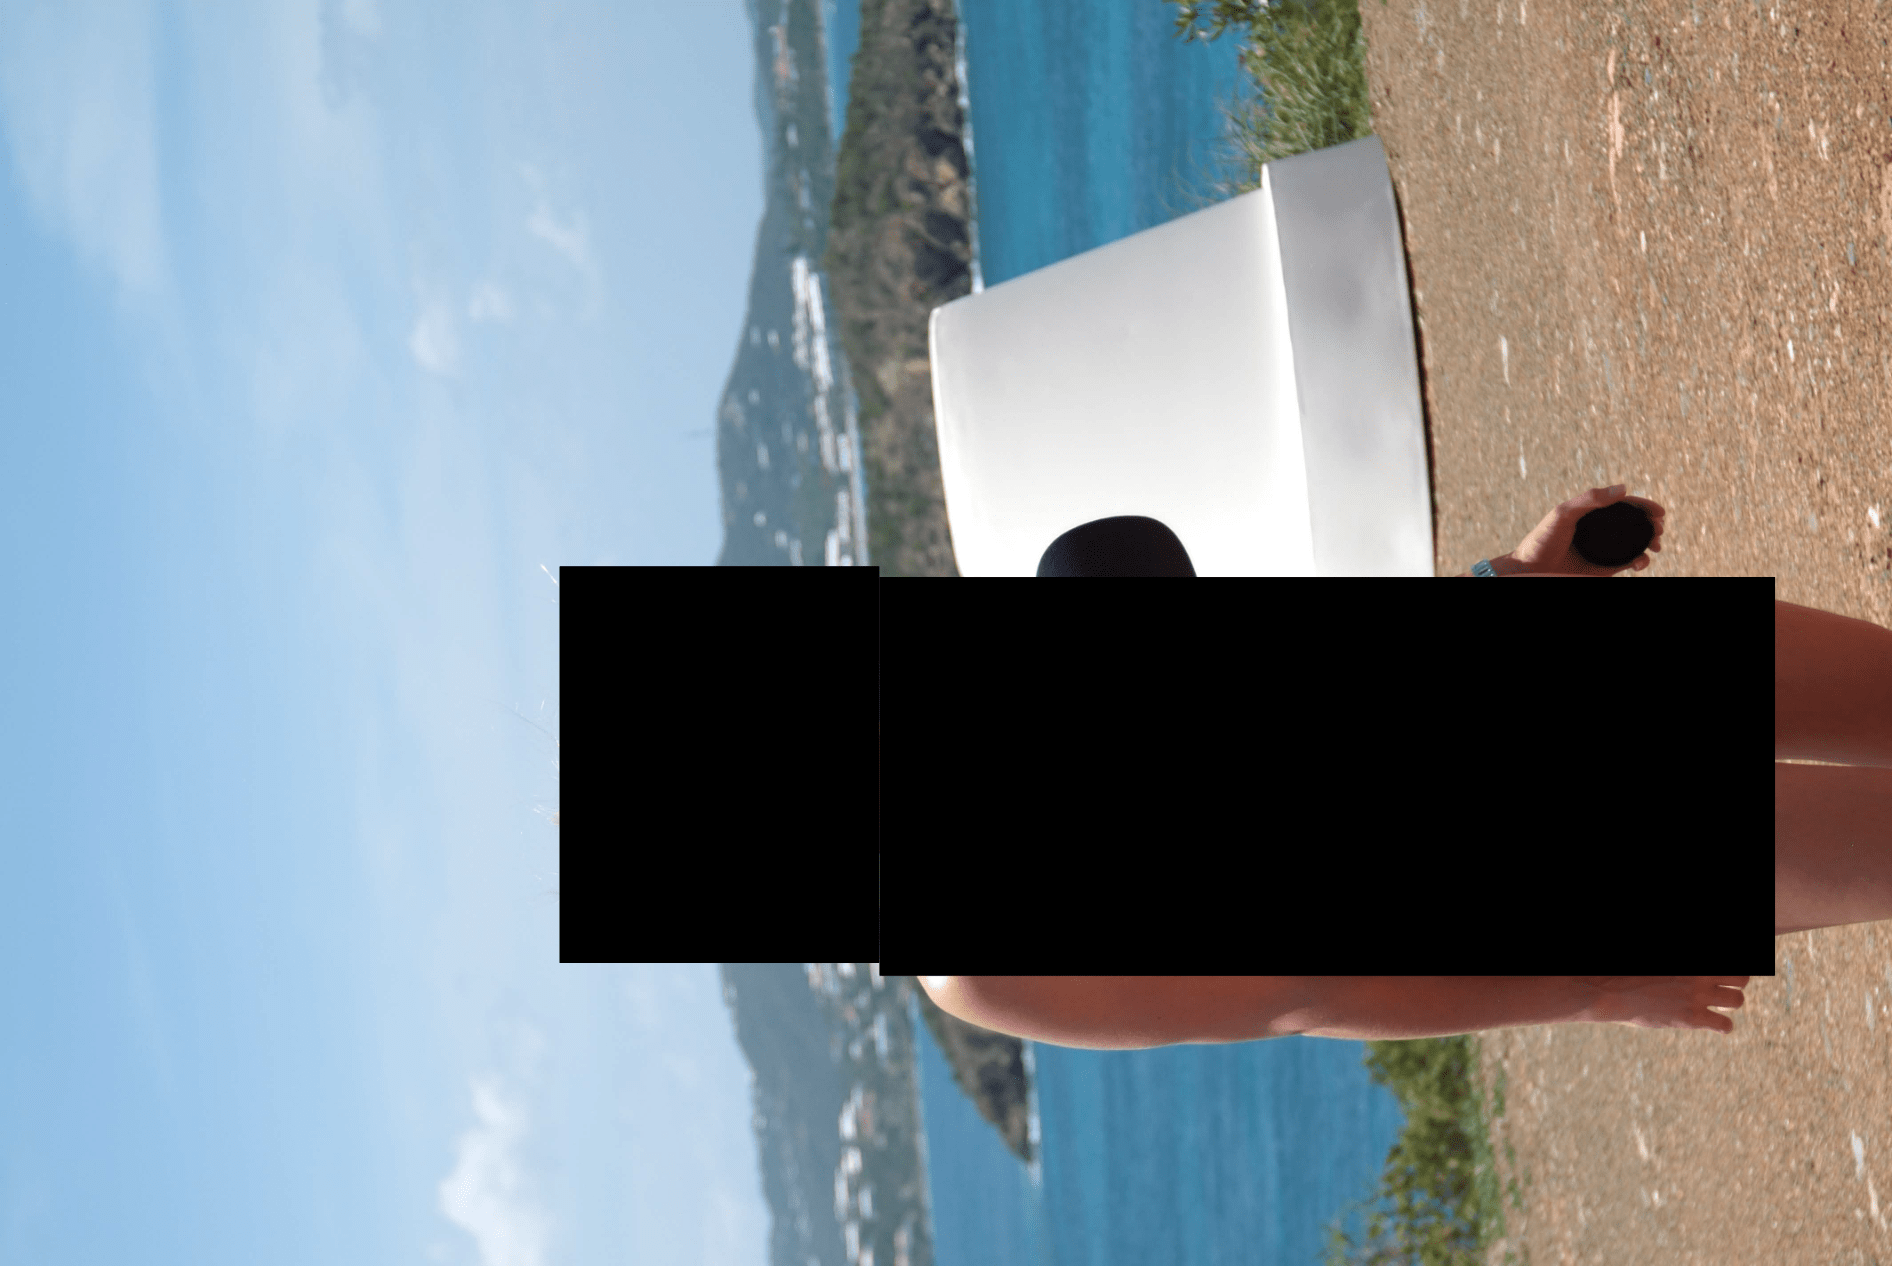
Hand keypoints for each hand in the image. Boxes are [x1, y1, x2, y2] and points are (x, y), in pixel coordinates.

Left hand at [1499, 485, 1666, 575]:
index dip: (1644, 506)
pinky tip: (1641, 562)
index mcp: (1593, 513)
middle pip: (1635, 523)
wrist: (1531, 569)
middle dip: (1652, 525)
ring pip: (1637, 543)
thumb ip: (1590, 500)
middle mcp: (1601, 530)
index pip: (1624, 505)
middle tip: (1658, 530)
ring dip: (1651, 542)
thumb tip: (1624, 488)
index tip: (1660, 512)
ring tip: (1655, 545)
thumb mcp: (1563, 514)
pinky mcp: (1606, 567)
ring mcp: (1605, 549)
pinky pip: (1630, 562)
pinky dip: (1641, 562)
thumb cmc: (1542, 540)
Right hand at [1572, 976, 1749, 1033]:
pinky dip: (1724, 1026)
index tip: (1721, 976)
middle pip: (1742, 977)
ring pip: (1738, 1000)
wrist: (1612, 992)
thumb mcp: (1659, 966)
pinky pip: (1725, 1025)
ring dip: (1731, 1002)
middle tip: (1725, 986)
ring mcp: (1697, 996)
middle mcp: (1700, 974)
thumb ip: (1681, 970)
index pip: (1732, 965)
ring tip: (1720, 1005)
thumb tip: (1690, 975)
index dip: (1729, 971)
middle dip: (1736, 982)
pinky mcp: (1692, 1017)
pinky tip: (1716, 1024)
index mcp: (1694, 961)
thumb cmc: (1630, 973)